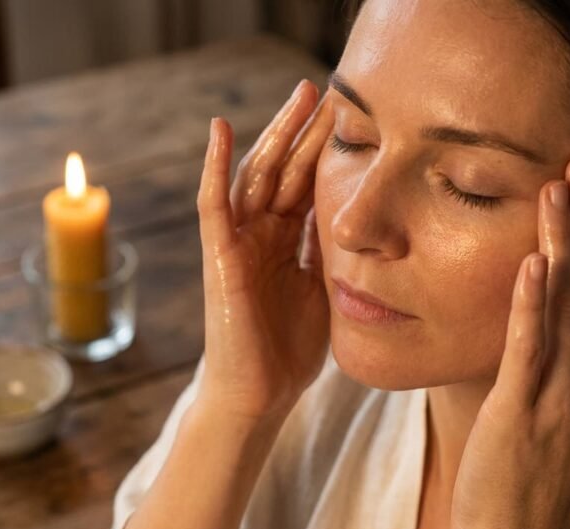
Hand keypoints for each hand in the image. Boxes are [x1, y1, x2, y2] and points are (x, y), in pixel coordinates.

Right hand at [195, 79, 334, 421]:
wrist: (260, 394)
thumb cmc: (289, 352)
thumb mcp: (323, 293)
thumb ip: (329, 254)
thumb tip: (356, 223)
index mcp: (287, 245)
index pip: (308, 188)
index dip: (328, 154)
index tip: (356, 122)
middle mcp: (262, 237)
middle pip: (285, 173)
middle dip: (307, 135)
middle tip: (329, 92)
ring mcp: (238, 244)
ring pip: (255, 178)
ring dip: (274, 136)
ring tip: (298, 97)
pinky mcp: (219, 257)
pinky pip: (213, 206)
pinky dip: (214, 168)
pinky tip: (219, 129)